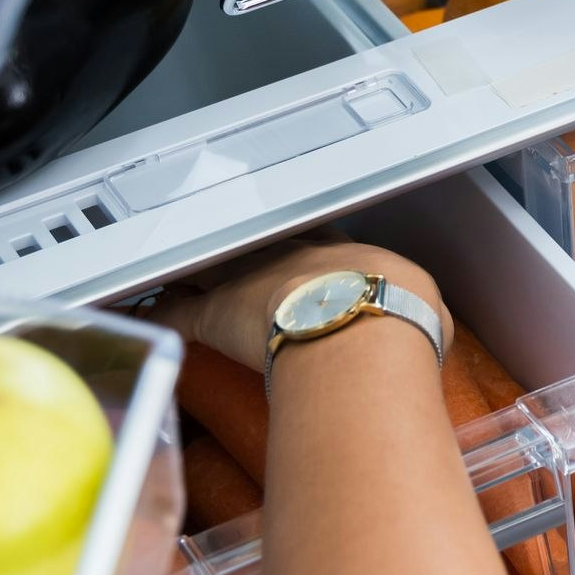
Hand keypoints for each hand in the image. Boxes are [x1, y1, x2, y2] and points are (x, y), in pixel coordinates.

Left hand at [161, 238, 443, 375]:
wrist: (358, 331)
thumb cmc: (399, 323)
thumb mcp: (426, 313)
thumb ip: (416, 314)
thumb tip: (428, 328)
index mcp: (345, 253)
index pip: (320, 243)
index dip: (307, 248)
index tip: (304, 253)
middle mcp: (293, 256)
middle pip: (259, 244)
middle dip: (246, 247)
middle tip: (232, 249)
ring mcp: (250, 280)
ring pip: (214, 267)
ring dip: (196, 269)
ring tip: (178, 269)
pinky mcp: (215, 314)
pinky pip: (179, 312)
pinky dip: (161, 314)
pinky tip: (146, 316)